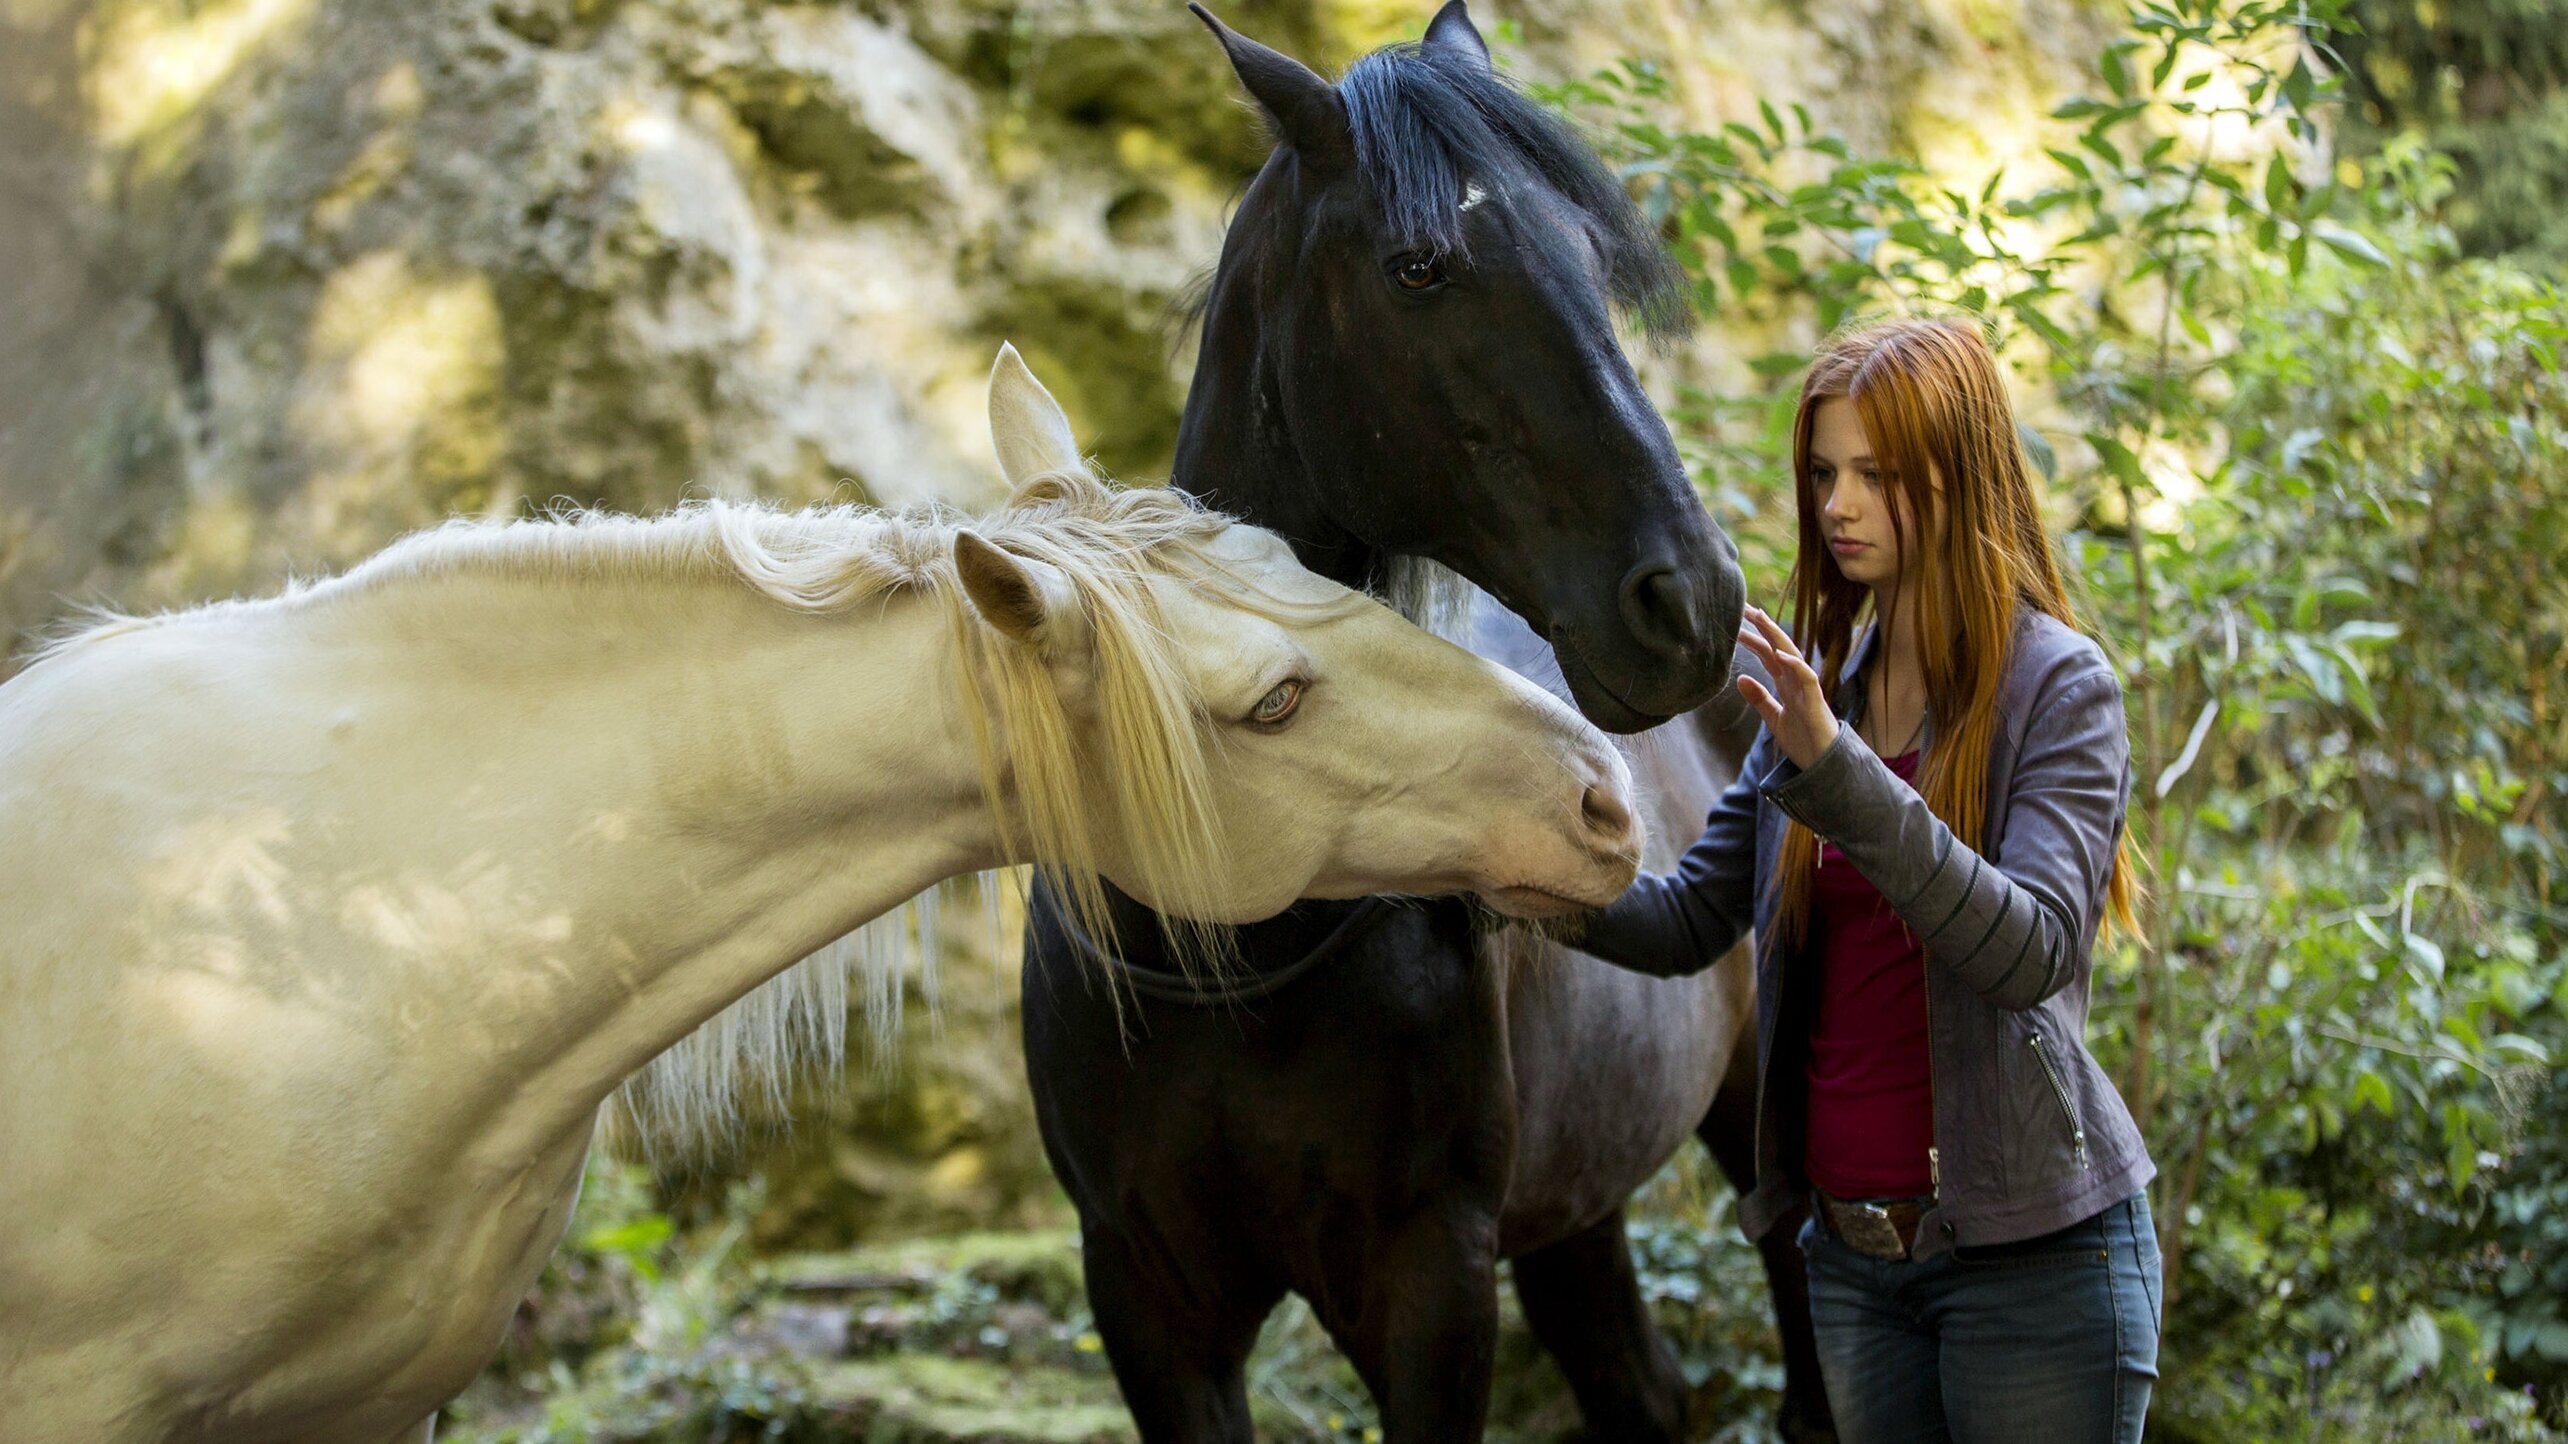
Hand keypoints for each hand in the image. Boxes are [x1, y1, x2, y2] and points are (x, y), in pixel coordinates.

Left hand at [1735, 605, 1839, 770]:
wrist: (1822, 765)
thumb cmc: (1803, 741)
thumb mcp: (1773, 718)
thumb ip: (1759, 698)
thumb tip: (1740, 678)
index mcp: (1786, 684)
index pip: (1768, 654)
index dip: (1753, 637)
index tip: (1736, 623)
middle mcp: (1796, 681)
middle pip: (1778, 647)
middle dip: (1763, 627)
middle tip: (1745, 608)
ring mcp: (1807, 689)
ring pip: (1792, 655)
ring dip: (1776, 636)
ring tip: (1760, 618)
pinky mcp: (1815, 701)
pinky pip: (1806, 677)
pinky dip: (1794, 664)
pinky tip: (1779, 653)